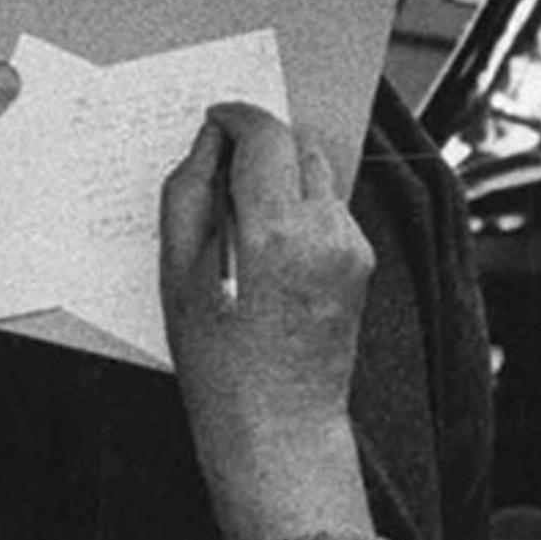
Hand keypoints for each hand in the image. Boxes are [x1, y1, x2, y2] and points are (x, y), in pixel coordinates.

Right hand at [160, 102, 376, 539]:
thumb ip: (189, 193)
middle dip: (261, 146)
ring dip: (284, 177)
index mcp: (273, 230)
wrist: (277, 421)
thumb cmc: (217, 360)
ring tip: (247, 220)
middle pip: (298, 145)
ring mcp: (351, 245)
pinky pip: (331, 210)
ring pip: (319, 174)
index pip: (264, 135)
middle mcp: (323, 230)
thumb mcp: (176, 273)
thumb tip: (208, 144)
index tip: (216, 120)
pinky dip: (303, 210)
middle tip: (224, 171)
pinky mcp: (363, 261)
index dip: (237, 117)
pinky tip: (274, 252)